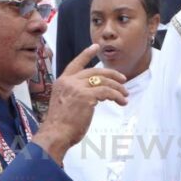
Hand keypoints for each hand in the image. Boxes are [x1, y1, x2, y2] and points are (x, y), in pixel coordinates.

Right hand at [34, 44, 127, 162]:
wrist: (55, 134)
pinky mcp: (86, 96)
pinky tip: (121, 102)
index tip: (96, 46)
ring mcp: (77, 88)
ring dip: (118, 88)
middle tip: (123, 80)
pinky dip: (117, 96)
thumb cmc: (60, 125)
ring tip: (125, 95)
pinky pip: (107, 92)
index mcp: (62, 82)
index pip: (76, 63)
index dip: (87, 54)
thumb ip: (75, 94)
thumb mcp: (64, 103)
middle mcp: (69, 81)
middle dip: (112, 74)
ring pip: (103, 81)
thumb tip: (92, 95)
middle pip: (95, 71)